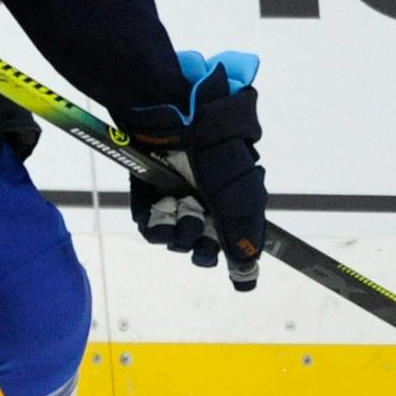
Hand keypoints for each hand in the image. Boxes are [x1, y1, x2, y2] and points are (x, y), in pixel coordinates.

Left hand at [119, 52, 267, 290]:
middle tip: (199, 219)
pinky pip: (152, 229)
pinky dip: (158, 224)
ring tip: (181, 204)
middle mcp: (204, 202)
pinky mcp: (149, 196)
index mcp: (231, 200)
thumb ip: (245, 236)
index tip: (223, 257)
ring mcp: (176, 200)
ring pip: (177, 240)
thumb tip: (247, 276)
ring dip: (181, 228)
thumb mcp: (242, 197)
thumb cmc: (215, 152)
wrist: (174, 119)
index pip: (228, 242)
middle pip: (202, 246)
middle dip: (202, 242)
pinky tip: (164, 205)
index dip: (224, 251)